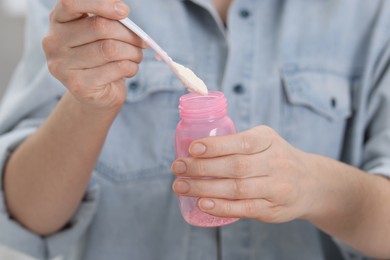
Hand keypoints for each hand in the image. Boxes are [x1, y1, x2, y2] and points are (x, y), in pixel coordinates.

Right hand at [42, 0, 146, 109]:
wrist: (97, 95)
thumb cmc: (101, 57)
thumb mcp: (102, 34)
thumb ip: (108, 20)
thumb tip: (123, 11)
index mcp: (58, 21)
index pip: (71, 3)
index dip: (100, 4)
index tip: (124, 11)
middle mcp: (53, 42)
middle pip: (100, 27)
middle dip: (129, 34)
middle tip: (142, 42)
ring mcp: (62, 65)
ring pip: (110, 49)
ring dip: (133, 52)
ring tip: (137, 56)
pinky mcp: (78, 85)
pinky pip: (116, 68)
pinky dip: (131, 67)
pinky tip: (129, 69)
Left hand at [172, 125, 317, 222]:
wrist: (311, 183)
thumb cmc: (275, 157)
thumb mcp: (264, 140)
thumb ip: (236, 142)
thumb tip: (193, 148)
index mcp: (269, 140)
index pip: (242, 142)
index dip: (216, 146)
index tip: (192, 148)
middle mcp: (276, 163)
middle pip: (236, 167)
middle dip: (202, 168)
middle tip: (178, 167)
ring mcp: (276, 188)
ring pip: (237, 189)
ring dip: (204, 189)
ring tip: (181, 186)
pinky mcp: (272, 209)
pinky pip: (244, 209)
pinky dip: (221, 207)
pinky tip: (202, 204)